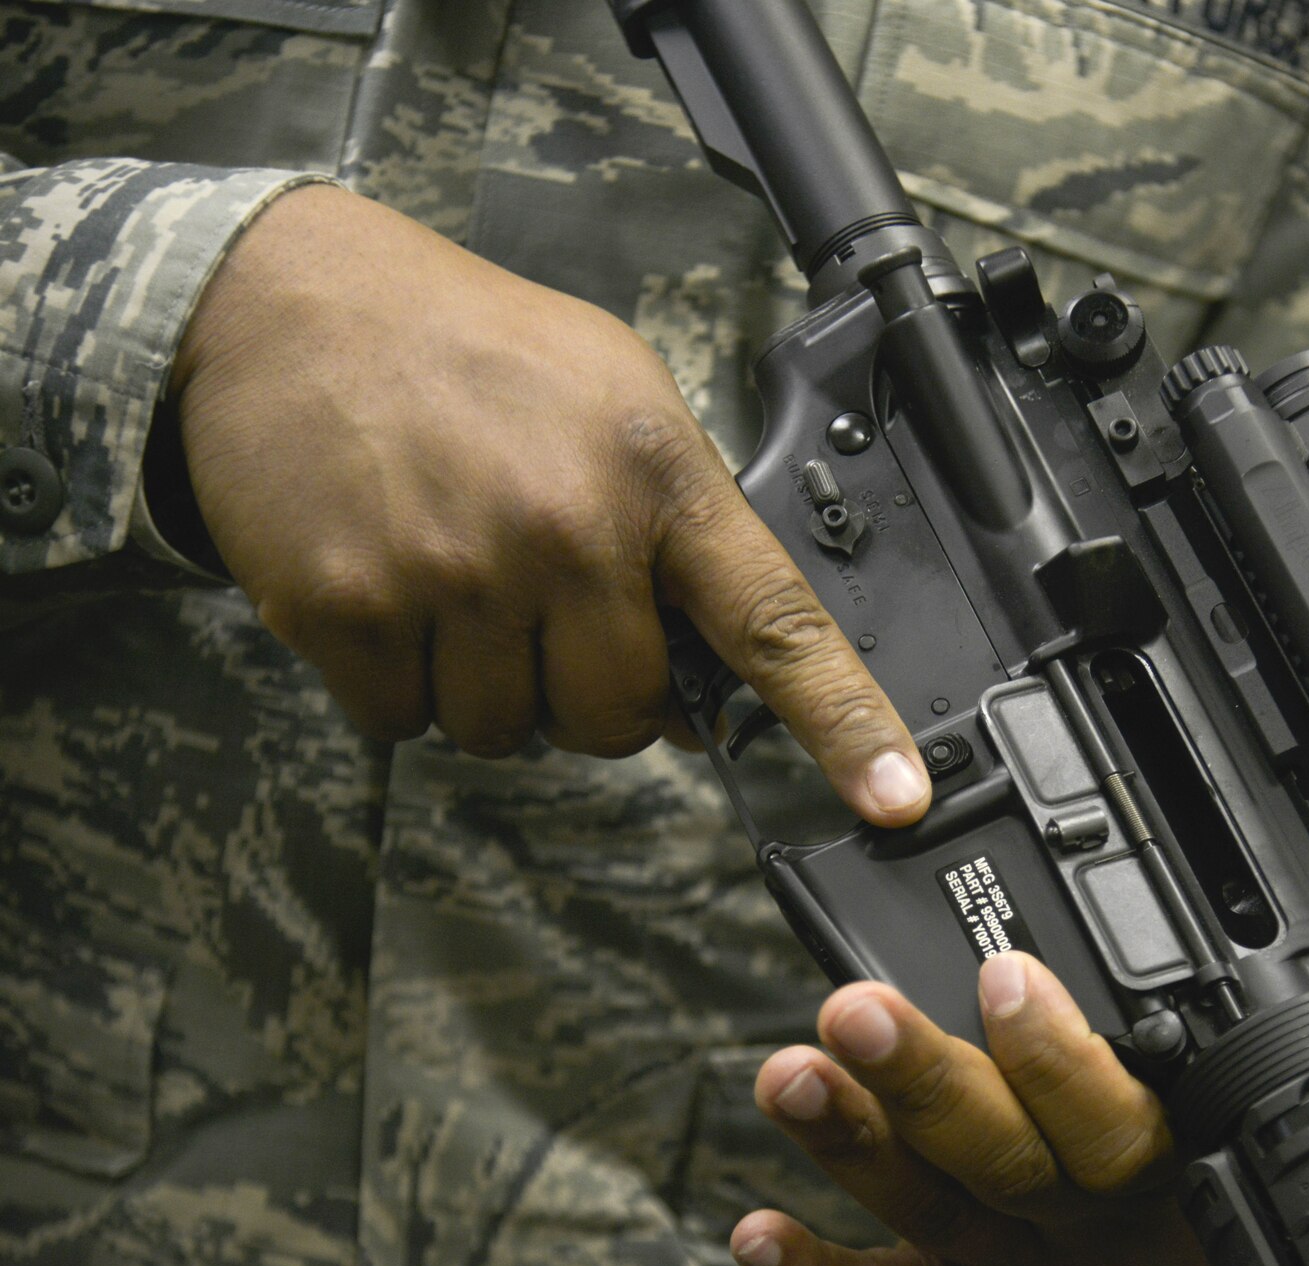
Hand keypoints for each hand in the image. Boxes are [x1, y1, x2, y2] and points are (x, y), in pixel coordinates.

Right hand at [171, 185, 928, 823]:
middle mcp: (567, 531)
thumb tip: (709, 699)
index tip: (894, 799)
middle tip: (545, 604)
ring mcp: (455, 574)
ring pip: (507, 732)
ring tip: (458, 577)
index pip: (775, 623)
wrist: (290, 299)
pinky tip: (392, 589)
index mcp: (655, 476)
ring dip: (488, 688)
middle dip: (592, 690)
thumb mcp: (616, 404)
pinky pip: (401, 725)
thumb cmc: (473, 353)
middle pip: (621, 718)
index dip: (844, 722)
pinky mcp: (350, 610)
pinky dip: (398, 683)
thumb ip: (676, 538)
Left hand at [732, 953, 1230, 1265]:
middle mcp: (1087, 1229)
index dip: (1056, 1058)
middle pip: (1007, 1162)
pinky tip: (756, 1230)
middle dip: (923, 1080)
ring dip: (851, 1140)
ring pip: (933, 1210)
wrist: (1186, 1263)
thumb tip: (1023, 906)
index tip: (1003, 971)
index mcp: (1163, 1167)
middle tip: (856, 1009)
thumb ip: (1128, 1013)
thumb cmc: (1187, 1142)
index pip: (1116, 1126)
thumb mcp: (1203, 1089)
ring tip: (787, 1076)